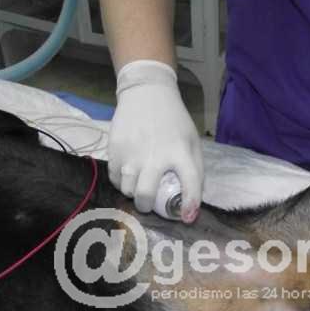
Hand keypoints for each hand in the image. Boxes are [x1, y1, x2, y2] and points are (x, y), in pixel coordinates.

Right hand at [108, 60, 203, 221]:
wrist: (147, 93)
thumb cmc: (173, 121)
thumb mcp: (192, 141)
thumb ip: (195, 169)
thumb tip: (191, 201)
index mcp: (181, 152)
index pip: (190, 184)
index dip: (189, 204)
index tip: (186, 217)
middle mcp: (155, 156)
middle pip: (146, 196)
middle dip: (147, 207)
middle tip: (148, 204)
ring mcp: (132, 153)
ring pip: (127, 190)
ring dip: (133, 193)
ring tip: (137, 185)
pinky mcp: (115, 149)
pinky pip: (115, 178)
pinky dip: (121, 181)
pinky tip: (127, 173)